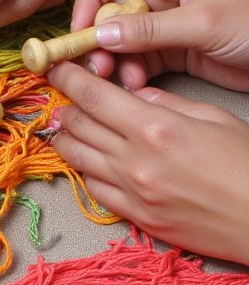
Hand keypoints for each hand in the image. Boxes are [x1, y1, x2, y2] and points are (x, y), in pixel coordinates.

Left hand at [48, 59, 248, 262]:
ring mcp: (134, 192)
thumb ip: (167, 102)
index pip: (92, 96)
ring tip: (68, 125)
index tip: (54, 67)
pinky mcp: (138, 217)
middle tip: (63, 95)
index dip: (66, 78)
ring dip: (67, 138)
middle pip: (78, 125)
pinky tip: (90, 159)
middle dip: (65, 105)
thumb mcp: (214, 118)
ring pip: (77, 158)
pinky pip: (94, 189)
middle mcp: (136, 160)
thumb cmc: (248, 165)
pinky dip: (86, 169)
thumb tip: (135, 95)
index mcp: (156, 127)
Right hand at [70, 0, 248, 90]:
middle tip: (96, 66)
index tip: (81, 32)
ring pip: (119, 38)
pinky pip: (136, 59)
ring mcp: (164, 21)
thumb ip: (151, 29)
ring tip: (123, 81)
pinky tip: (138, 86)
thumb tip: (101, 34)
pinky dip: (131, 73)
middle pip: (108, 7)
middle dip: (98, 37)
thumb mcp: (205, 23)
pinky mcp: (171, 49)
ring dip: (114, 61)